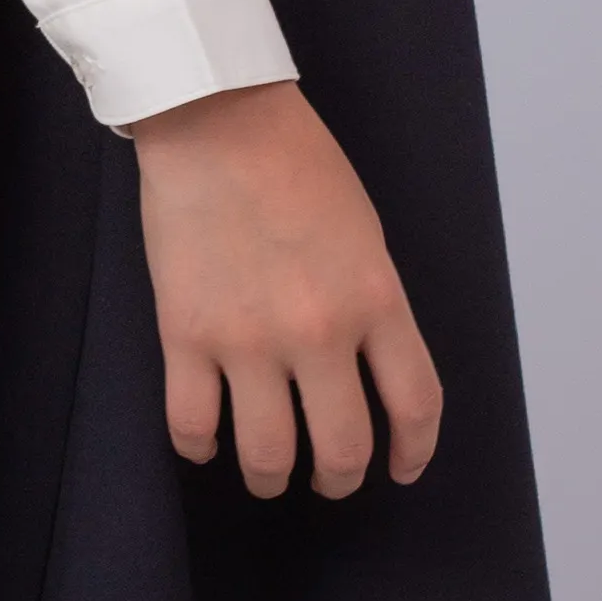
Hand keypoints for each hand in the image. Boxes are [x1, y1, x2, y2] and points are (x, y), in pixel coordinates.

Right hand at [126, 81, 442, 499]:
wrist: (216, 121)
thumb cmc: (296, 162)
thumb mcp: (365, 234)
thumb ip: (371, 305)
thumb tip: (363, 370)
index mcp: (376, 299)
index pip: (415, 404)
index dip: (413, 451)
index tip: (402, 467)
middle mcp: (319, 332)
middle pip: (343, 448)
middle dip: (341, 479)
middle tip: (331, 479)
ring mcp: (249, 340)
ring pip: (268, 455)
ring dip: (272, 478)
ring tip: (269, 475)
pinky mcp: (186, 336)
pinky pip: (193, 425)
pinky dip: (201, 448)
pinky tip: (207, 444)